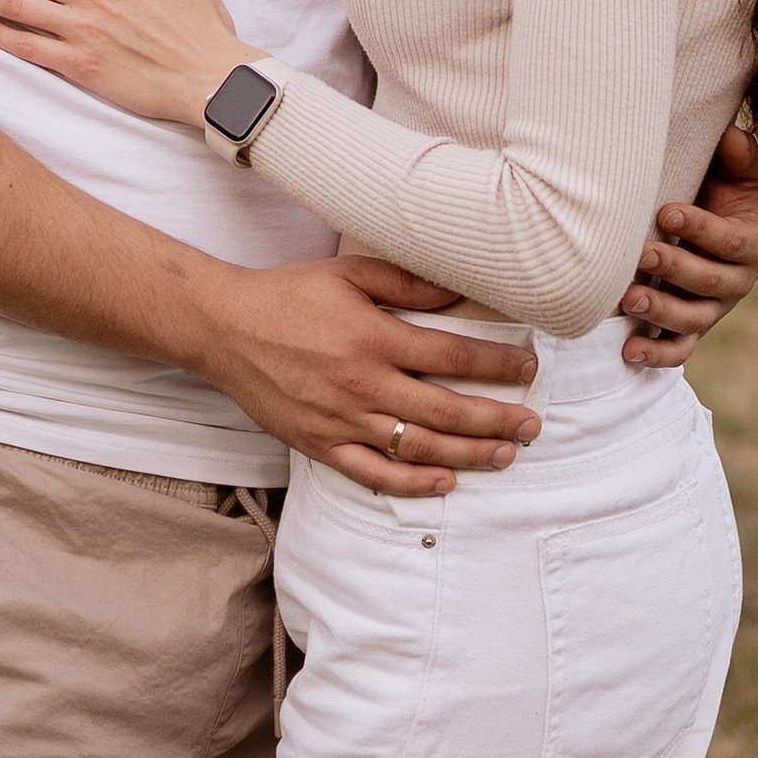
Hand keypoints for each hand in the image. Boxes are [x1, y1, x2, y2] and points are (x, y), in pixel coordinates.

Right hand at [181, 253, 541, 495]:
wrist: (224, 327)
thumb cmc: (288, 294)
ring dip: (469, 454)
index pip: (453, 356)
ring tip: (506, 452)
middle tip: (533, 424)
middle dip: (498, 419)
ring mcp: (342, 421)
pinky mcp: (321, 445)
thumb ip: (406, 282)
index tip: (528, 367)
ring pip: (420, 448)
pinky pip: (376, 475)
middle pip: (448, 411)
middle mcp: (363, 385)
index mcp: (374, 338)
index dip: (498, 365)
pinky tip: (446, 483)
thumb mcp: (348, 273)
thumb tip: (459, 291)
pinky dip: (414, 484)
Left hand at [615, 118, 757, 366]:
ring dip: (660, 312)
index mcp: (751, 243)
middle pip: (708, 281)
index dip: (699, 227)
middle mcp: (736, 282)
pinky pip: (678, 349)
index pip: (728, 240)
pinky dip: (655, 354)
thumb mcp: (737, 173)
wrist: (716, 228)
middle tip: (641, 253)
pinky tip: (628, 353)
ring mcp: (712, 309)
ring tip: (628, 299)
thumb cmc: (721, 193)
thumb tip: (731, 133)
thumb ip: (738, 155)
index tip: (666, 211)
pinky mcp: (691, 328)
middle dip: (674, 268)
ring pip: (691, 319)